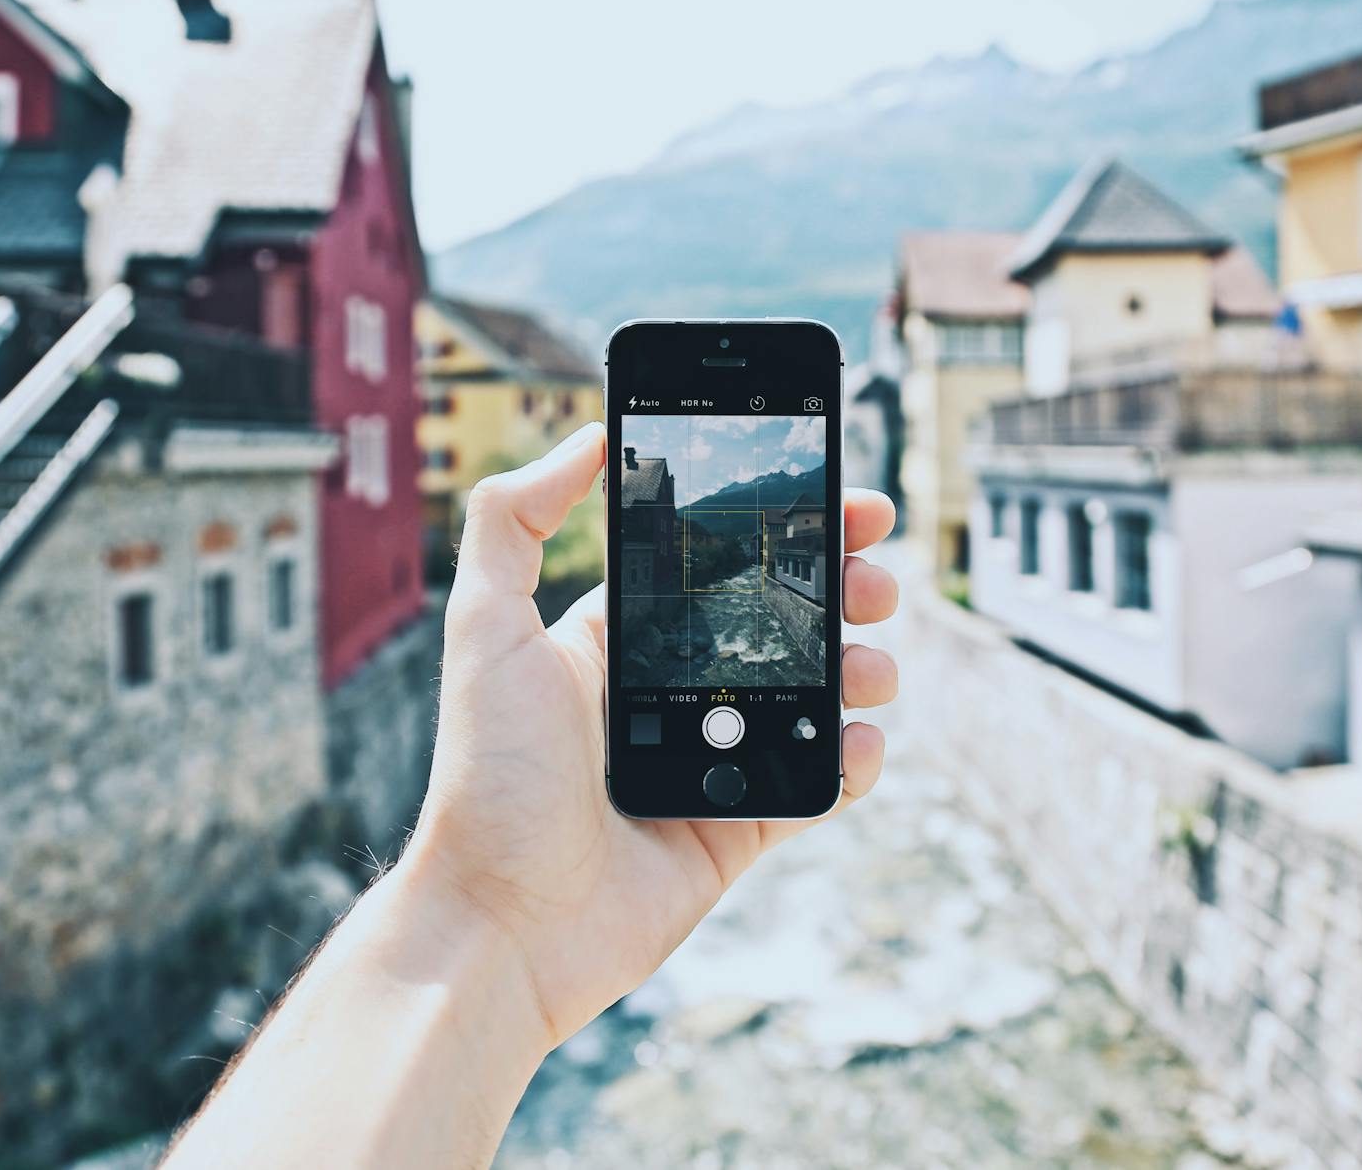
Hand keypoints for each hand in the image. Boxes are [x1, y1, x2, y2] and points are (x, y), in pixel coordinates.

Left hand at [402, 422, 898, 1049]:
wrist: (504, 925)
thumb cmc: (488, 778)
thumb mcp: (485, 628)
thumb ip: (513, 521)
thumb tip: (584, 435)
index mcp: (618, 640)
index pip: (718, 563)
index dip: (784, 527)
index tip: (844, 498)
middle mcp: (670, 692)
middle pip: (781, 621)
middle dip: (841, 588)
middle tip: (877, 579)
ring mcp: (711, 760)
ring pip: (814, 696)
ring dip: (861, 667)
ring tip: (871, 662)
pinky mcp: (739, 829)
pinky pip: (818, 783)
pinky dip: (854, 759)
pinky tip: (860, 740)